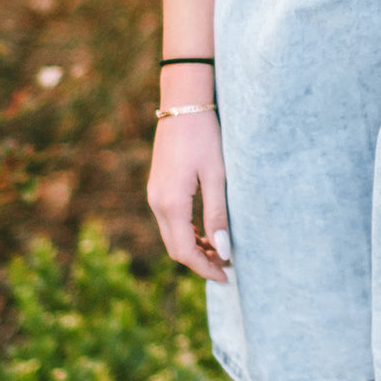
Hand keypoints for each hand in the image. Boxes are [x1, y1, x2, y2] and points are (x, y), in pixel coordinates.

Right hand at [147, 111, 230, 282]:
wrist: (184, 104)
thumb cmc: (205, 136)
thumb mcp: (217, 175)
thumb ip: (218, 214)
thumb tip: (223, 250)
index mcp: (171, 203)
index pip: (185, 252)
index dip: (205, 268)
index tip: (226, 276)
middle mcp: (156, 202)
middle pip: (175, 248)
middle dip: (199, 262)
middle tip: (226, 267)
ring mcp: (154, 194)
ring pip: (171, 235)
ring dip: (193, 247)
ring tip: (220, 251)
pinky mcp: (158, 186)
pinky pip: (170, 220)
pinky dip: (187, 232)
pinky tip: (206, 231)